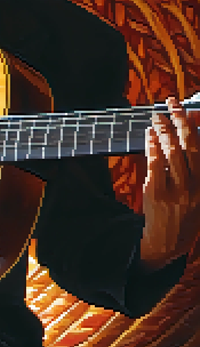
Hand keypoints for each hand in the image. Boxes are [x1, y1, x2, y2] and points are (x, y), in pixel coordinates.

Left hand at [142, 96, 199, 269]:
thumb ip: (197, 172)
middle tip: (171, 103)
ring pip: (171, 153)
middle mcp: (194, 186)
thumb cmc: (186, 216)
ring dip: (164, 130)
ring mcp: (175, 190)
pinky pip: (154, 165)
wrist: (169, 243)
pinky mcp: (156, 194)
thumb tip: (190, 141)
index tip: (188, 109)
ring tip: (157, 116)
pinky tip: (150, 135)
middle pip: (188, 146)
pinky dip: (152, 147)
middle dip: (180, 121)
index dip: (195, 126)